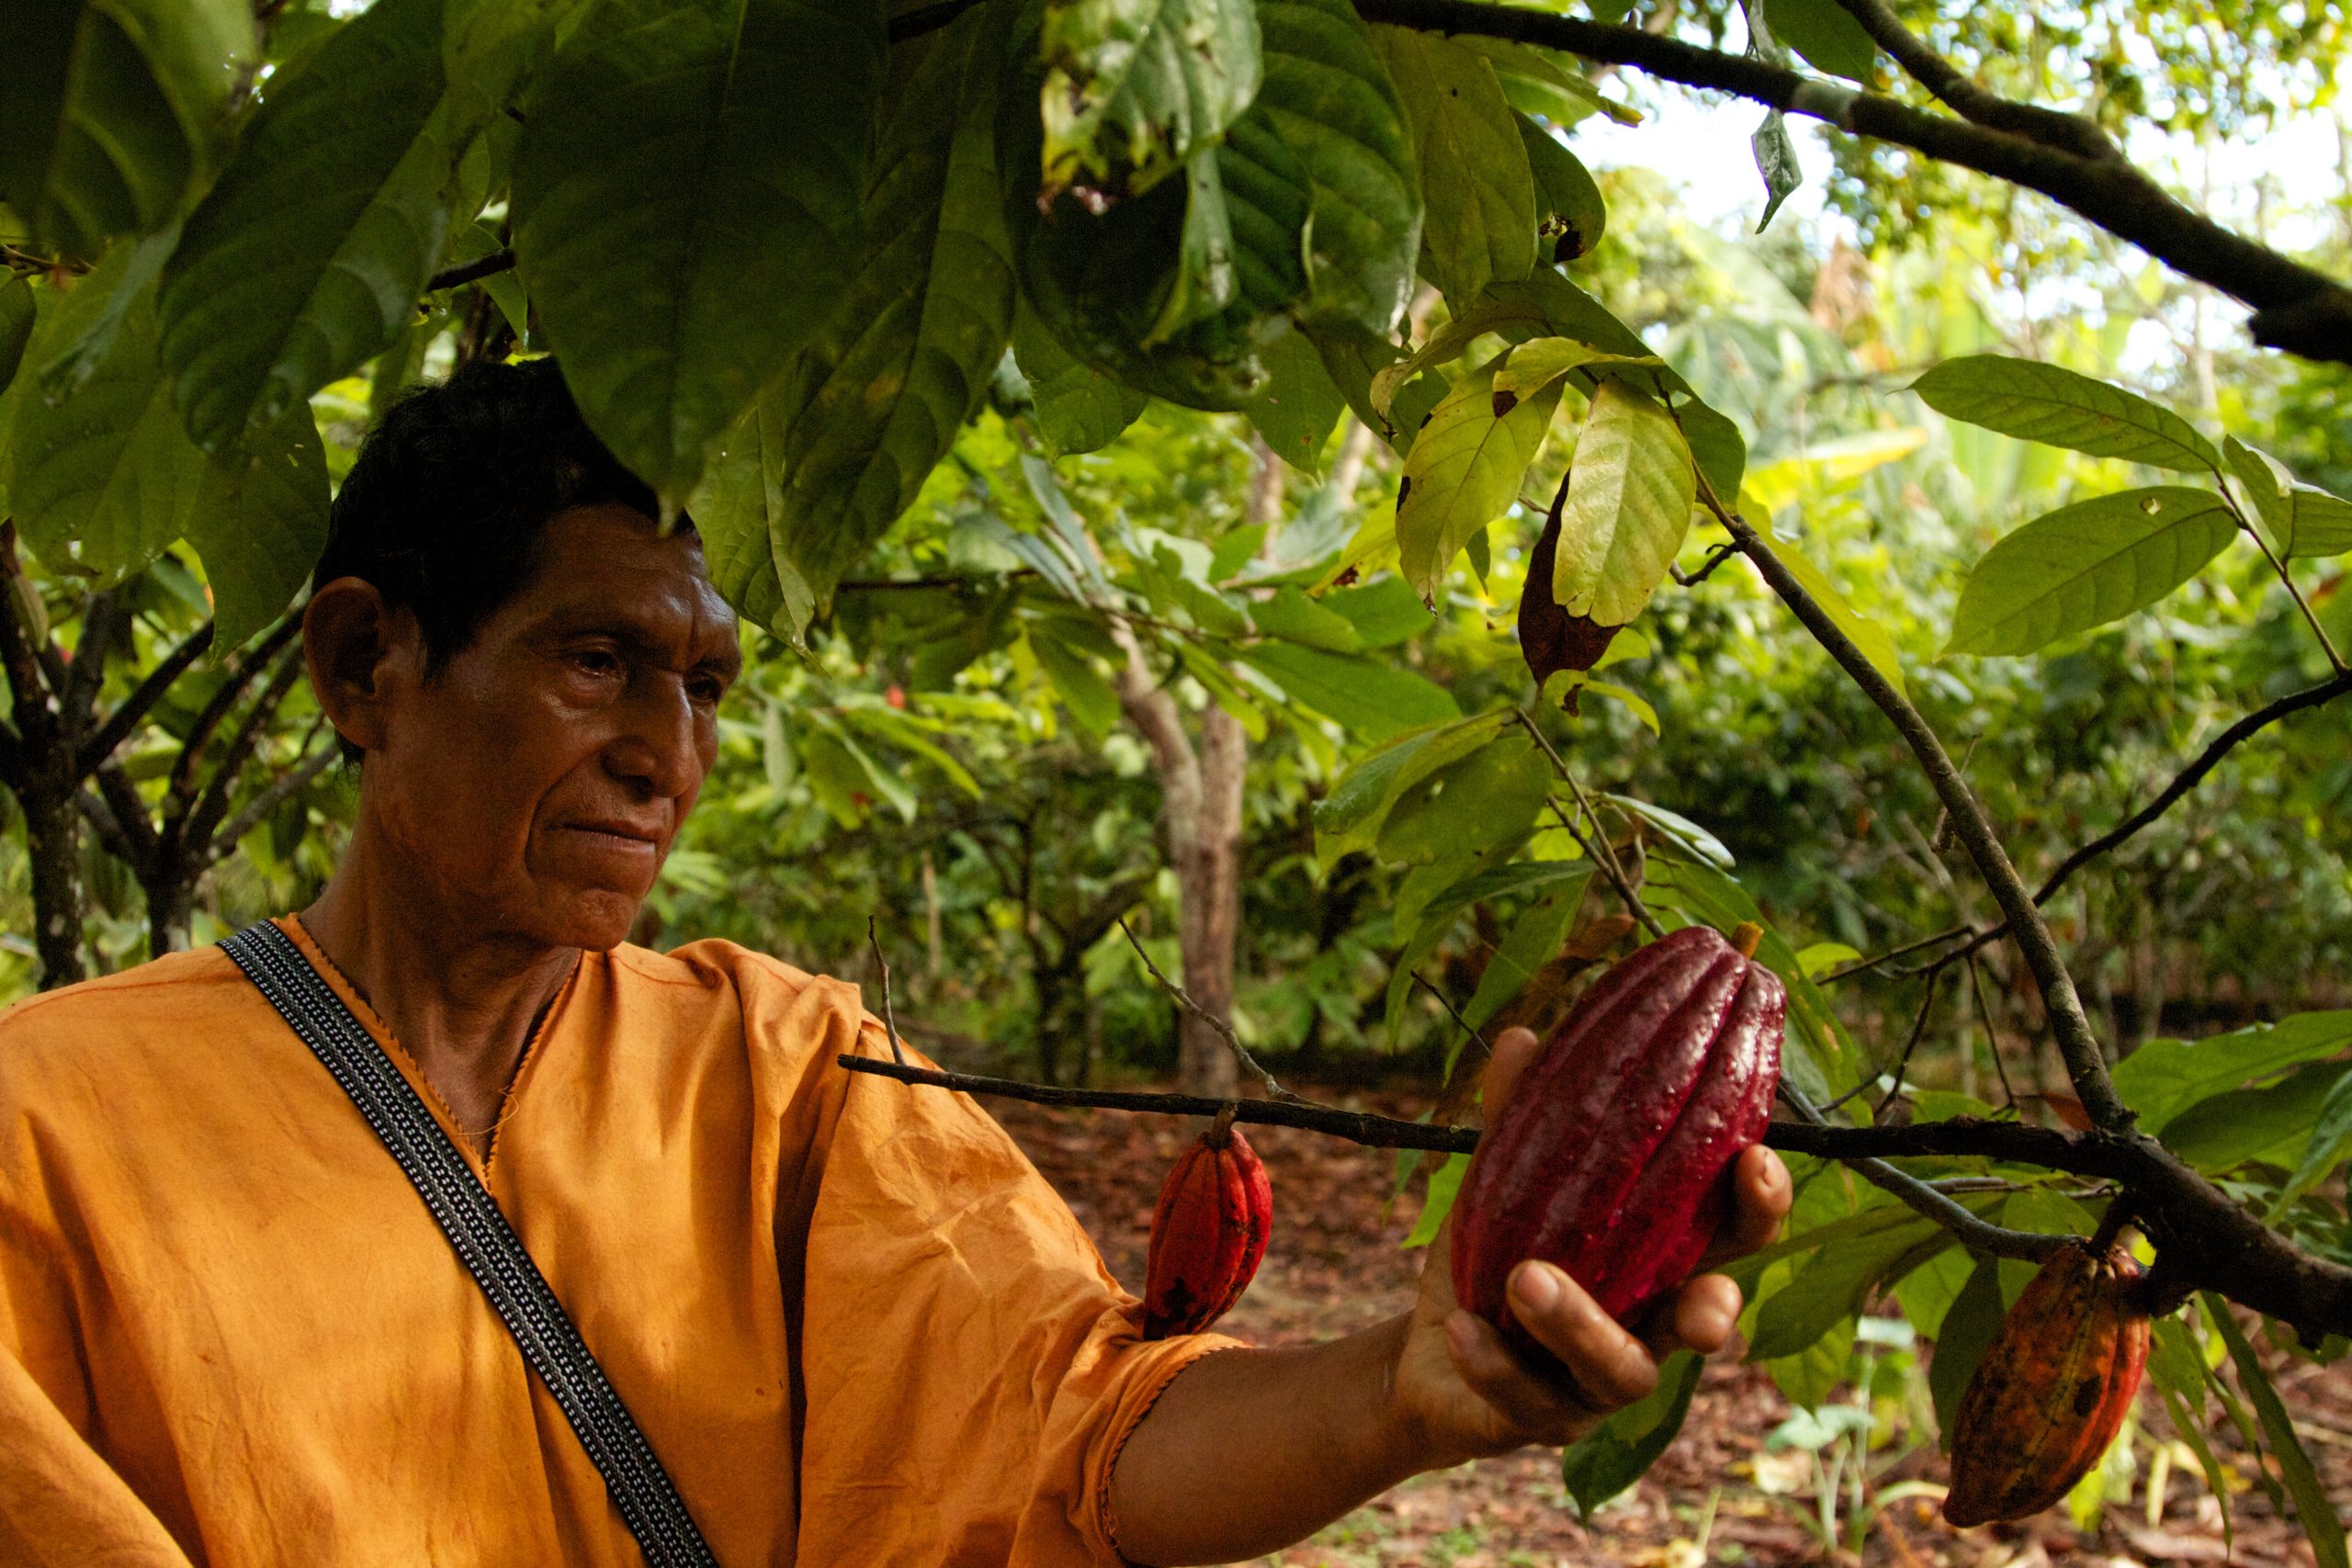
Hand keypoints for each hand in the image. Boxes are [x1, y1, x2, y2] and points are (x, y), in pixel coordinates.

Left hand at [1388, 1025, 1790, 1467]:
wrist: (1430, 1353)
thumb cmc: (1497, 1256)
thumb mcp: (1504, 1181)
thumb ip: (1520, 1116)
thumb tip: (1523, 1039)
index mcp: (1658, 1260)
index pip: (1731, 1237)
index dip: (1757, 1205)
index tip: (1754, 1159)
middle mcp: (1646, 1326)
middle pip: (1706, 1323)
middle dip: (1713, 1308)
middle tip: (1707, 1297)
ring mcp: (1597, 1385)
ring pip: (1620, 1373)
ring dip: (1579, 1326)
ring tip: (1526, 1278)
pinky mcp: (1540, 1421)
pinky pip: (1527, 1399)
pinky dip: (1496, 1363)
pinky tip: (1463, 1329)